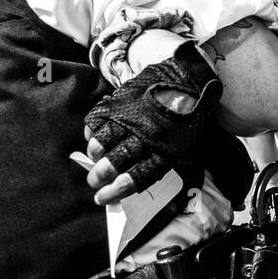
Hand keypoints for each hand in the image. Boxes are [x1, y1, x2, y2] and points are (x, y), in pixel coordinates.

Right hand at [84, 47, 220, 203]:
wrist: (186, 81)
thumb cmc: (183, 119)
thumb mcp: (180, 145)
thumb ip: (156, 163)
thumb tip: (125, 182)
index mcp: (166, 149)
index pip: (137, 176)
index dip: (117, 190)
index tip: (103, 197)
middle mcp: (147, 134)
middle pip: (117, 160)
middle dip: (101, 175)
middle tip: (93, 181)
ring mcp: (132, 116)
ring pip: (104, 141)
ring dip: (94, 154)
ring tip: (94, 159)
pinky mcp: (120, 101)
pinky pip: (97, 119)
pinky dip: (91, 131)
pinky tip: (92, 137)